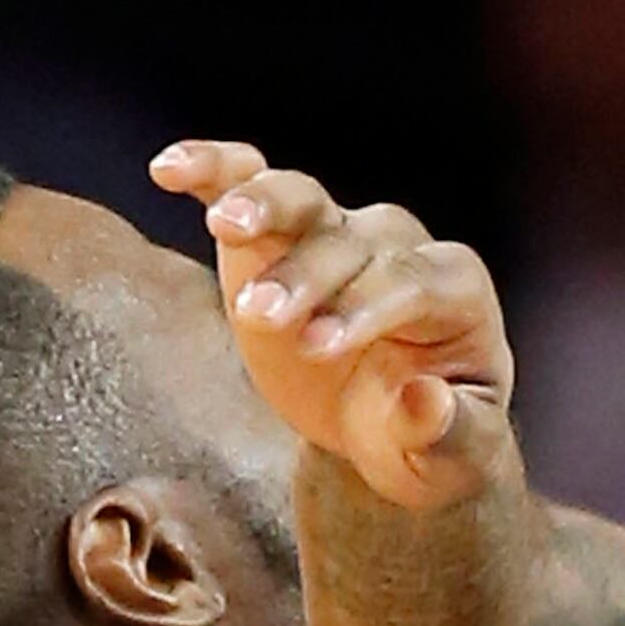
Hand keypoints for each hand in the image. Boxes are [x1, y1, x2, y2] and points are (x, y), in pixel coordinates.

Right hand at [150, 141, 512, 510]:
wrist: (385, 423)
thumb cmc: (426, 434)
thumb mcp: (452, 456)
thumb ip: (451, 434)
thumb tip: (425, 402)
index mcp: (453, 290)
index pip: (411, 283)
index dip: (365, 308)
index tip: (316, 347)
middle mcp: (397, 246)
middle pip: (349, 242)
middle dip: (305, 275)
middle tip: (260, 316)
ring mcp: (335, 231)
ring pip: (302, 198)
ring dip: (263, 207)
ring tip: (225, 225)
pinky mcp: (277, 232)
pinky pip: (247, 181)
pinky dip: (213, 170)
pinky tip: (171, 169)